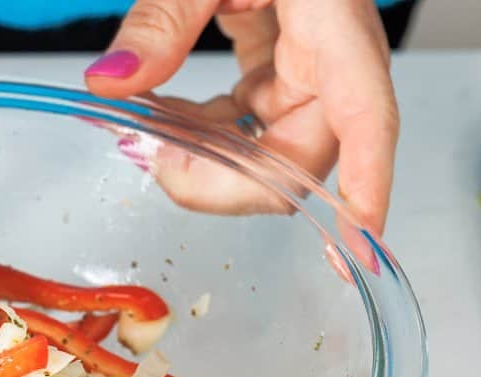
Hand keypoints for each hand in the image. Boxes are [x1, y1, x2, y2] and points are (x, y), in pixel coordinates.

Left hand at [84, 0, 397, 236]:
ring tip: (151, 145)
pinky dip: (205, 129)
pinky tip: (163, 122)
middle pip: (305, 152)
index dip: (366, 190)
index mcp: (334, 19)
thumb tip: (112, 82)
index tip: (351, 249)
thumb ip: (162, 16)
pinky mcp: (277, 55)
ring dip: (211, 160)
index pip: (368, 118)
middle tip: (164, 174)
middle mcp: (329, 47)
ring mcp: (304, 55)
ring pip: (271, 144)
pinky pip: (248, 116)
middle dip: (233, 180)